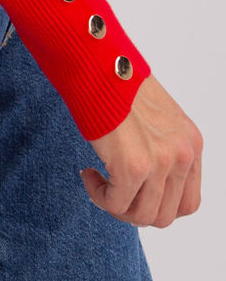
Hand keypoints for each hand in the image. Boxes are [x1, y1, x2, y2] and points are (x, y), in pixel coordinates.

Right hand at [81, 73, 202, 226]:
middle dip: (135, 210)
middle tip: (113, 191)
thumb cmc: (116, 82)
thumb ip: (162, 146)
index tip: (136, 193)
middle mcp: (182, 154)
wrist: (96, 64)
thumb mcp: (157, 116)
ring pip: (142, 216)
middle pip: (165, 215)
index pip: (188, 202)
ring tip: (99, 181)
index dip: (159, 205)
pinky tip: (89, 174)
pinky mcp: (133, 167)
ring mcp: (160, 162)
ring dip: (116, 205)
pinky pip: (116, 204)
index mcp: (191, 142)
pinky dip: (99, 196)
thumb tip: (149, 181)